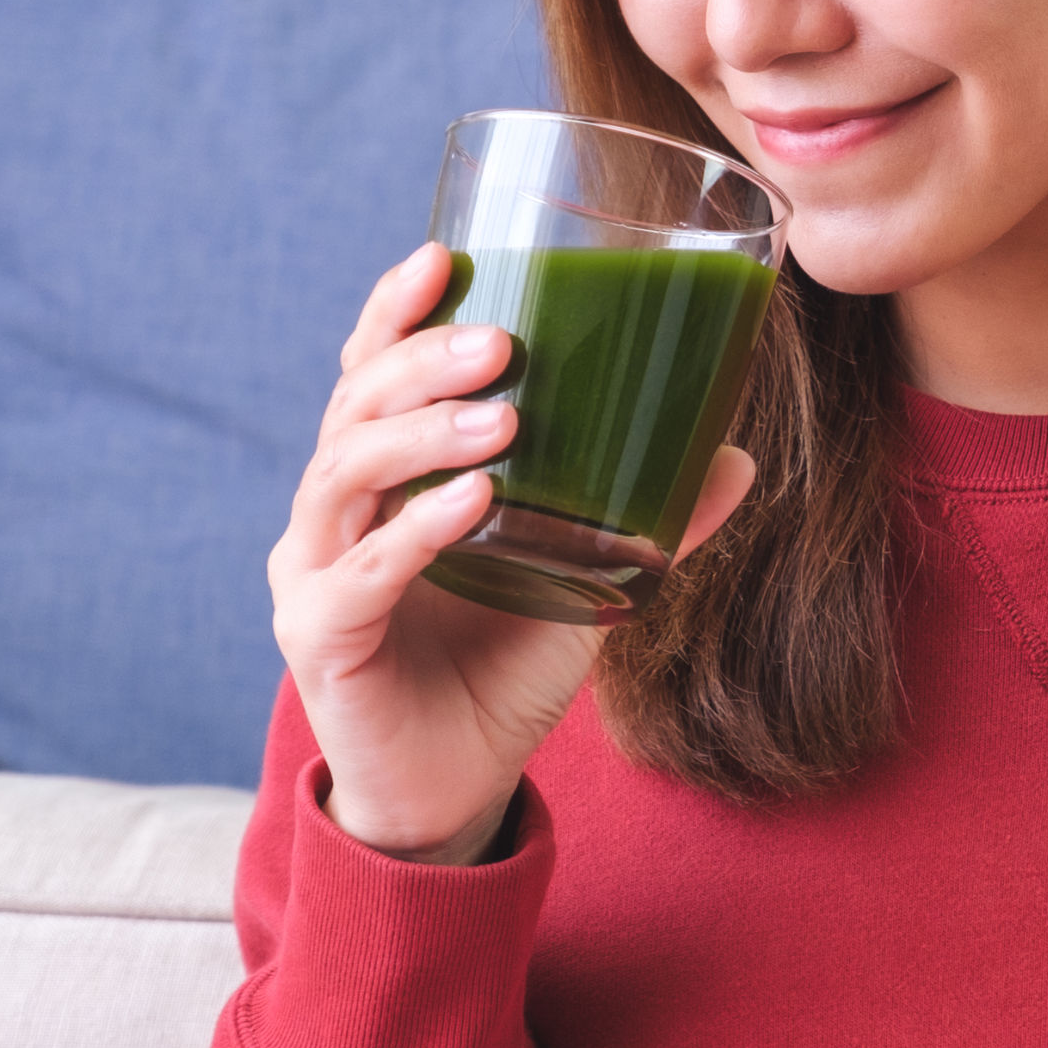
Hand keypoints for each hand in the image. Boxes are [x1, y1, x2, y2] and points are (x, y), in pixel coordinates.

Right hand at [268, 242, 756, 863]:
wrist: (453, 793)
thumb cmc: (501, 671)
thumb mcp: (586, 582)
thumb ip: (648, 522)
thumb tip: (736, 458)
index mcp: (381, 479)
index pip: (369, 370)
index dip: (394, 310)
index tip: (444, 255)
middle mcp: (331, 514)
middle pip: (351, 407)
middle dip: (420, 363)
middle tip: (499, 343)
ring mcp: (312, 575)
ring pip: (343, 475)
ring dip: (423, 435)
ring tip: (501, 417)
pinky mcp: (318, 641)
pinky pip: (358, 574)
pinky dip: (416, 532)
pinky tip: (474, 503)